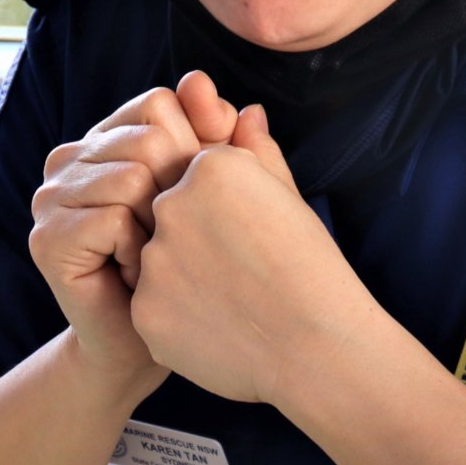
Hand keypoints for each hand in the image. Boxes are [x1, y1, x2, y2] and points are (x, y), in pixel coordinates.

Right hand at [29, 72, 237, 383]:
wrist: (144, 349)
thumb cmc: (183, 271)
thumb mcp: (212, 197)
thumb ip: (222, 145)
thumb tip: (232, 97)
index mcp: (103, 140)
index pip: (159, 103)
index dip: (195, 147)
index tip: (195, 200)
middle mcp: (66, 159)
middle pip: (150, 137)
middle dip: (178, 194)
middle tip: (171, 240)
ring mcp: (49, 198)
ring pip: (134, 176)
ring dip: (159, 228)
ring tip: (152, 258)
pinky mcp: (47, 238)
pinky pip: (115, 218)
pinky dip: (139, 251)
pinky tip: (135, 274)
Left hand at [132, 103, 373, 407]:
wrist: (320, 350)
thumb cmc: (314, 273)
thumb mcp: (291, 200)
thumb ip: (257, 153)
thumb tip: (244, 114)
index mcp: (212, 169)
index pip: (194, 181)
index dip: (225, 216)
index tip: (253, 241)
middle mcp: (174, 205)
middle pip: (168, 219)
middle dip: (198, 245)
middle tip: (241, 276)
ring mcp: (154, 260)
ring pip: (157, 265)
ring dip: (184, 282)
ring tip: (232, 304)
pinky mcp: (144, 310)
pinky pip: (151, 308)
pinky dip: (178, 320)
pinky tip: (219, 328)